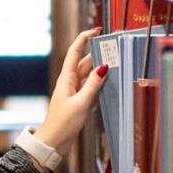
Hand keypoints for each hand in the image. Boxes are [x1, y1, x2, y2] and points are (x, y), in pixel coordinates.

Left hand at [33, 28, 107, 156]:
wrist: (54, 142)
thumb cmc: (63, 124)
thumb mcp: (81, 103)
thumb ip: (93, 85)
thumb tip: (104, 66)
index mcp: (66, 79)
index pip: (75, 52)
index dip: (84, 39)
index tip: (96, 30)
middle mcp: (70, 82)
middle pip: (85, 62)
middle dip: (99, 53)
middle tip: (115, 48)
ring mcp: (75, 92)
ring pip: (90, 75)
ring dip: (101, 69)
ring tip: (118, 62)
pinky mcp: (80, 102)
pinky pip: (92, 88)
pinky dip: (101, 84)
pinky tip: (112, 82)